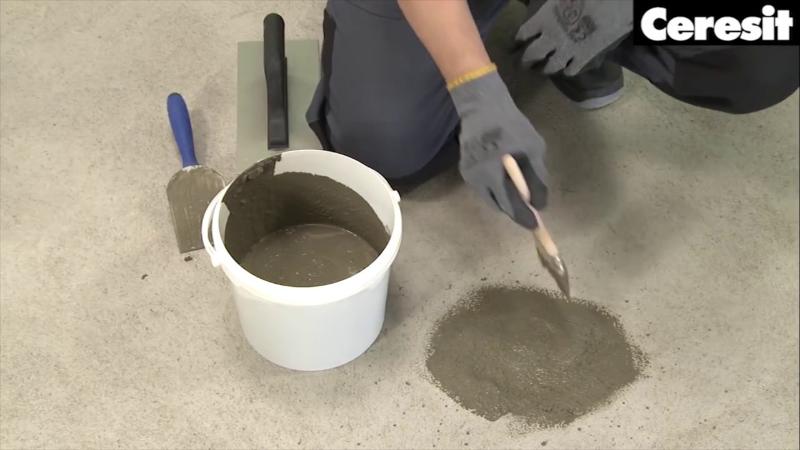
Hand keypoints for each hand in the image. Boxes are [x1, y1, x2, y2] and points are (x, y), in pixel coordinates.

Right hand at [449, 69, 547, 228]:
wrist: (481, 106)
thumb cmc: (510, 126)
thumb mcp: (533, 149)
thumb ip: (536, 178)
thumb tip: (539, 203)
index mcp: (495, 175)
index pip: (511, 205)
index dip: (524, 217)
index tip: (535, 227)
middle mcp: (478, 180)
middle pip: (500, 205)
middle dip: (515, 209)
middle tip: (530, 211)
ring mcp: (470, 176)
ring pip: (491, 198)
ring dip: (506, 200)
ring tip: (520, 194)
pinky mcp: (466, 170)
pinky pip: (484, 189)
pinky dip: (497, 190)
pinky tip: (506, 181)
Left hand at [516, 0, 632, 75]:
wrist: (615, 3)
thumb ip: (550, 4)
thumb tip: (540, 7)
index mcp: (544, 18)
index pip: (523, 34)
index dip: (517, 41)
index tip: (515, 45)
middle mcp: (551, 37)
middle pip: (531, 55)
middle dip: (526, 61)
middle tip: (525, 64)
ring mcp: (567, 50)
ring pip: (550, 66)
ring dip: (545, 68)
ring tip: (544, 69)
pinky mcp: (584, 58)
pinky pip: (570, 70)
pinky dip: (567, 70)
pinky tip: (568, 68)